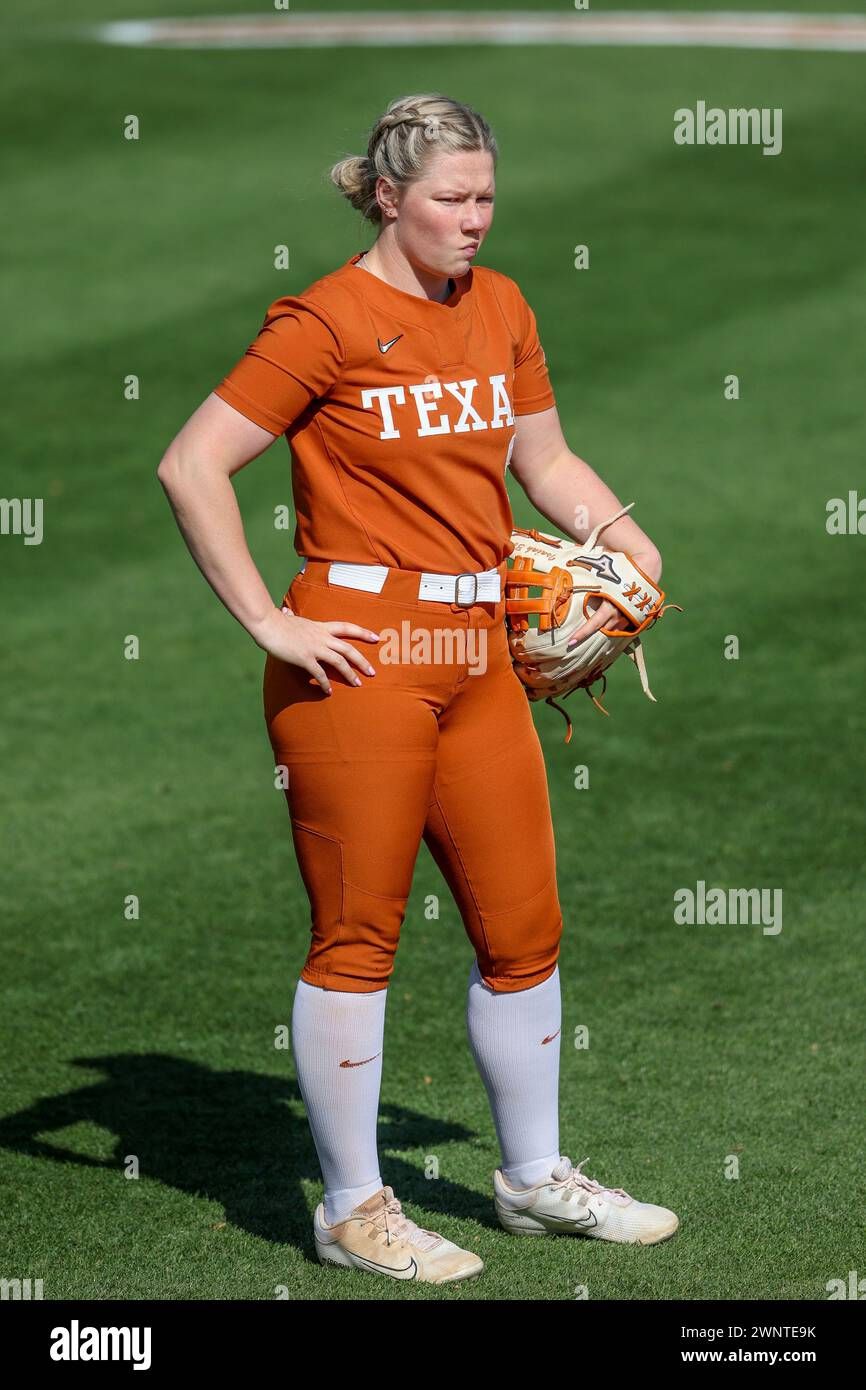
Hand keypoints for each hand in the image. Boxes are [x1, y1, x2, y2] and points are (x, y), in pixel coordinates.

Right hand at [250, 605, 380, 695]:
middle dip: (362, 661)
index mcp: (321, 627)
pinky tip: (329, 692)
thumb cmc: (276, 621)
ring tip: (357, 684)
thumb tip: (286, 612)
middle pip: (348, 648)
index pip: (347, 627)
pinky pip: (319, 673)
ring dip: (350, 674)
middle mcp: (321, 637)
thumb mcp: (290, 618)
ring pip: (339, 661)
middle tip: (372, 672)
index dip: (362, 632)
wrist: (268, 624)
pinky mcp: (305, 658)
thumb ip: (292, 617)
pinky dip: (325, 683)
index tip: (376, 637)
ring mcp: (314, 648)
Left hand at [566, 548, 661, 649]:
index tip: (571, 642)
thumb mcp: (603, 577)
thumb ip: (589, 584)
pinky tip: (607, 628)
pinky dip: (613, 628)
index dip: (582, 634)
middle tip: (577, 643)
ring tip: (590, 638)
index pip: (593, 625)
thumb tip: (569, 579)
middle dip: (590, 638)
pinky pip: (622, 627)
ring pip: (612, 631)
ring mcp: (628, 618)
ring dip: (602, 633)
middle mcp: (619, 616)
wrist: (646, 569)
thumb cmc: (622, 571)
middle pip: (602, 633)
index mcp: (610, 607)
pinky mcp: (635, 618)